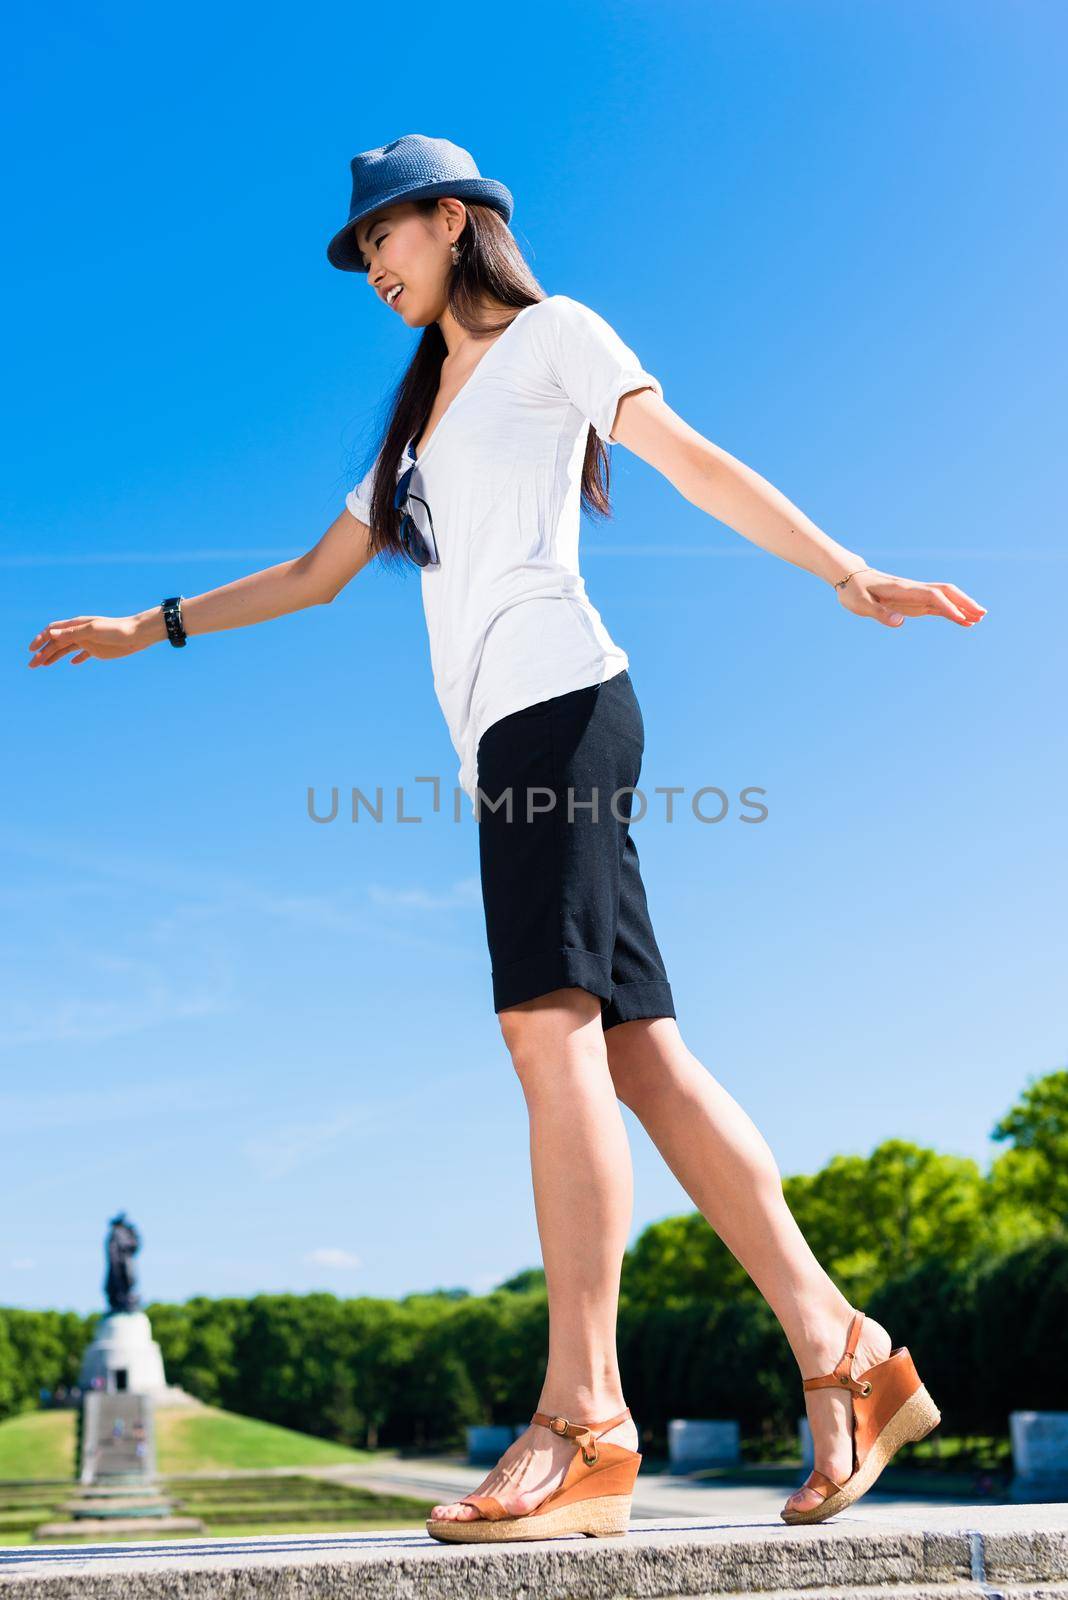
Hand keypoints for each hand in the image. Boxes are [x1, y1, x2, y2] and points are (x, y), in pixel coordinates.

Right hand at [26, 611, 160, 667]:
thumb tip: (51, 633)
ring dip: (53, 657)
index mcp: (76, 625)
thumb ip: (72, 632)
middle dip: (42, 652)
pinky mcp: (97, 650)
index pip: (53, 631)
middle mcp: (79, 632)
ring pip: (66, 649)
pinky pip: (82, 654)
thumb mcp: (92, 631)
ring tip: (42, 666)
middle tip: (32, 665)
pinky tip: (72, 663)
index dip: (40, 639)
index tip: (31, 650)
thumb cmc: (116, 630)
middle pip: (56, 642)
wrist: (137, 635)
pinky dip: (75, 658)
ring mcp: (87, 641)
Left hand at [833, 567, 986, 628]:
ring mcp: (915, 595)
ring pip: (945, 597)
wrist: (850, 578)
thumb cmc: (853, 591)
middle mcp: (913, 590)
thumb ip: (879, 613)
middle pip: (946, 592)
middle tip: (982, 615)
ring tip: (979, 618)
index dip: (947, 607)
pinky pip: (937, 605)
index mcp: (903, 589)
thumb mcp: (860, 604)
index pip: (932, 596)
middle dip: (964, 602)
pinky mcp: (914, 602)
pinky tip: (962, 621)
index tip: (961, 619)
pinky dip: (951, 612)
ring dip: (962, 606)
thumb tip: (900, 623)